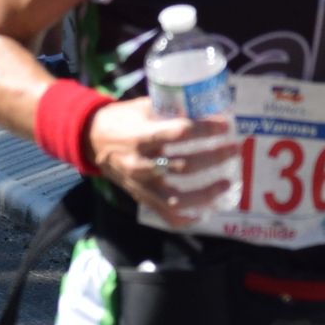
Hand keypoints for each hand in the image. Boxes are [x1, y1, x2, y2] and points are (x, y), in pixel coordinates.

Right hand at [79, 99, 242, 224]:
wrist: (90, 141)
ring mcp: (141, 185)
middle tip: (234, 149)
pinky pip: (165, 214)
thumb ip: (169, 109)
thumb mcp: (140, 107)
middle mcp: (142, 164)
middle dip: (214, 157)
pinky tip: (203, 213)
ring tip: (227, 183)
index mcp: (141, 136)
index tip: (225, 126)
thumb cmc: (119, 120)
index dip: (205, 129)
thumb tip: (203, 106)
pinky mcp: (140, 197)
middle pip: (185, 166)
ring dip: (207, 192)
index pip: (179, 133)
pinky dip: (185, 218)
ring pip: (178, 197)